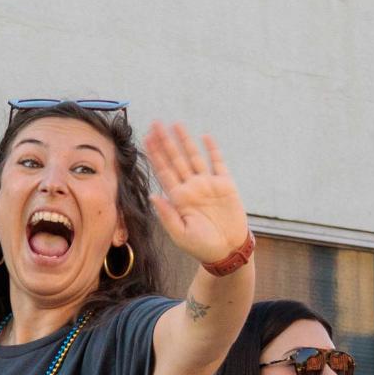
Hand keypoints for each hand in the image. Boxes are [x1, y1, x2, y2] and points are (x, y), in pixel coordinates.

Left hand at [143, 123, 247, 267]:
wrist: (228, 251)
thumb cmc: (202, 247)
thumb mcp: (181, 235)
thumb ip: (167, 215)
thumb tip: (152, 196)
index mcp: (178, 199)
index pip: (163, 172)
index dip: (155, 155)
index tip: (145, 139)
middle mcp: (191, 188)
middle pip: (175, 159)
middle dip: (165, 142)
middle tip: (155, 123)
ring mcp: (208, 184)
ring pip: (193, 157)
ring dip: (185, 141)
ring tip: (176, 124)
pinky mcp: (225, 185)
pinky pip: (218, 163)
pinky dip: (212, 150)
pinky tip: (205, 137)